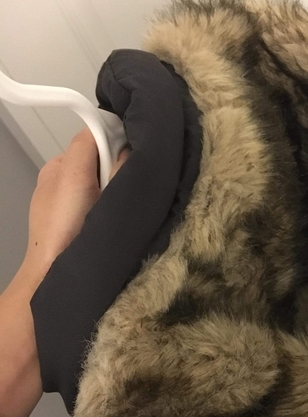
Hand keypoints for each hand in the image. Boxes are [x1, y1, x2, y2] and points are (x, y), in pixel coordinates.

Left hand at [0, 128, 128, 416]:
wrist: (54, 282)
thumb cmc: (69, 233)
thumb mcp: (86, 184)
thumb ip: (106, 156)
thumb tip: (130, 141)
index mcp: (62, 164)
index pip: (98, 134)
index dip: (123, 139)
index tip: (146, 152)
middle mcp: (60, 179)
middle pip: (101, 158)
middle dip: (121, 166)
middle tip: (138, 187)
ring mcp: (65, 204)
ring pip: (102, 182)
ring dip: (117, 188)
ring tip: (129, 209)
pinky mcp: (75, 225)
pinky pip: (96, 203)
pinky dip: (108, 207)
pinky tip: (117, 225)